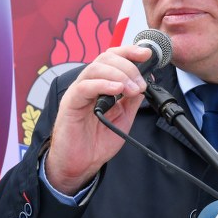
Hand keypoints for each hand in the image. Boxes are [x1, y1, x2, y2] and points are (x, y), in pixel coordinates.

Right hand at [44, 45, 153, 192]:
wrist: (81, 165)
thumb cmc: (97, 142)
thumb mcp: (123, 117)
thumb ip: (132, 99)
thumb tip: (145, 82)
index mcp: (100, 84)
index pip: (113, 58)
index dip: (130, 52)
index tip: (147, 54)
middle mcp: (88, 84)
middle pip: (106, 58)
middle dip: (128, 66)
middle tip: (141, 84)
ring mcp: (78, 92)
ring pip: (96, 68)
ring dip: (119, 75)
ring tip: (133, 89)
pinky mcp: (70, 104)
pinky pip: (85, 87)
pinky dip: (103, 84)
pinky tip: (117, 90)